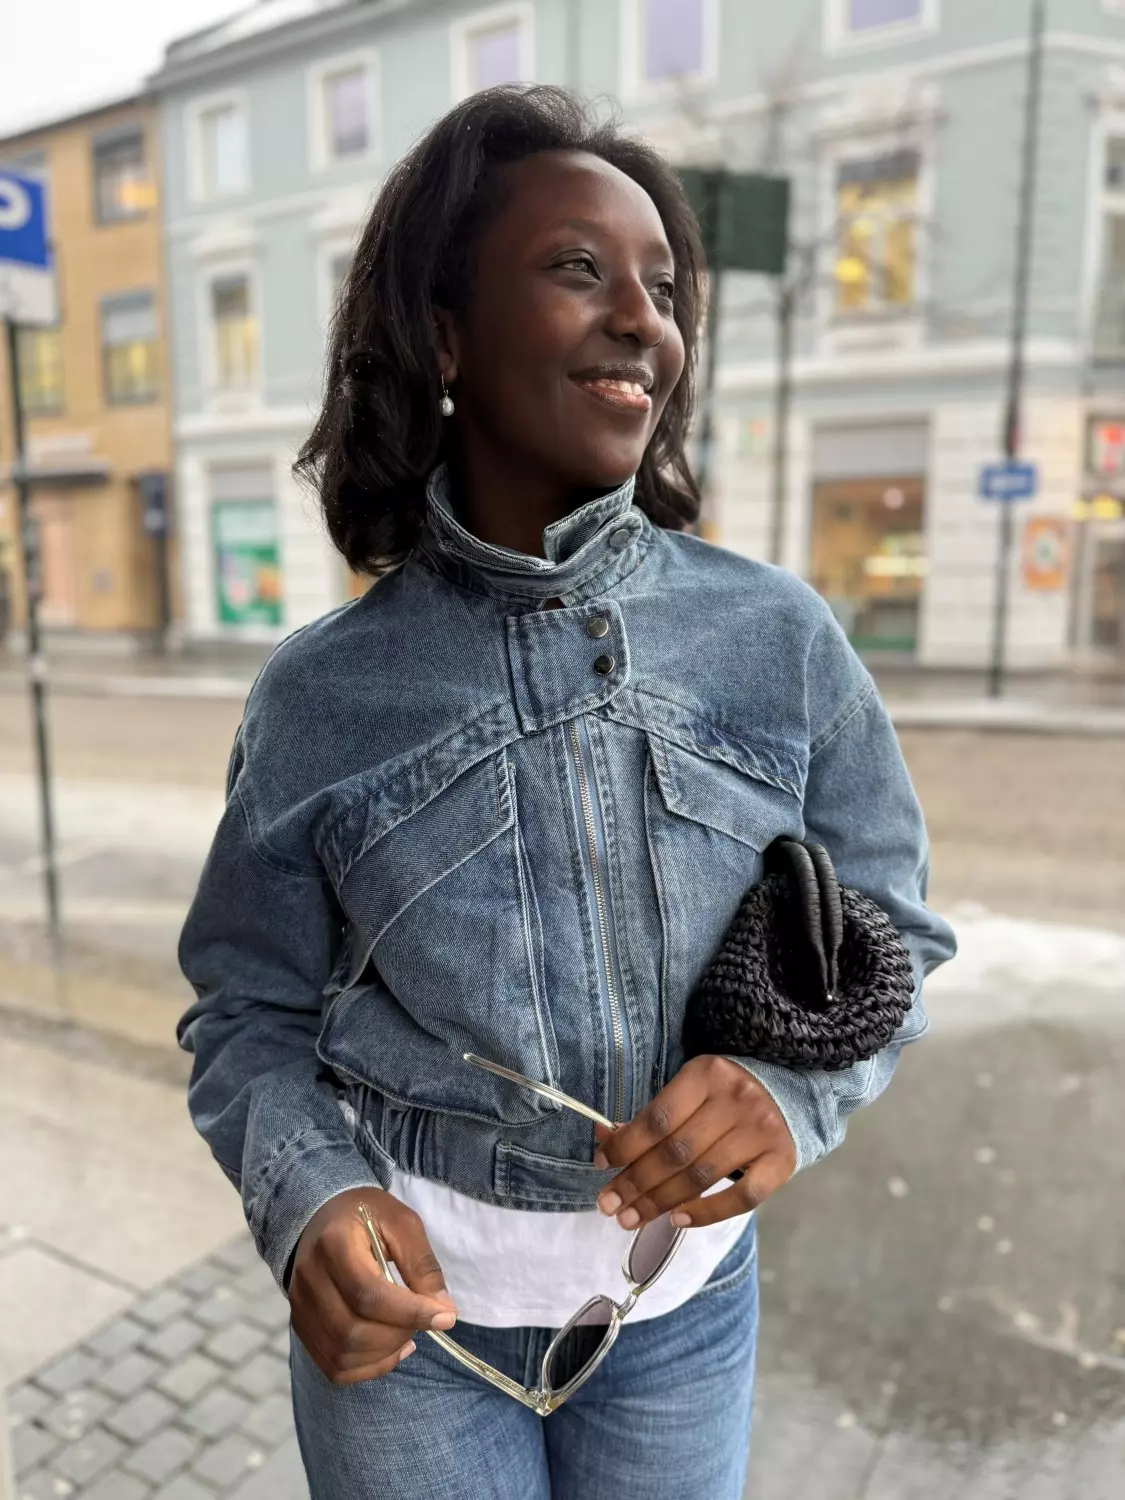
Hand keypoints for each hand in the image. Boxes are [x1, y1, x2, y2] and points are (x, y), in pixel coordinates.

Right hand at [288, 1187, 457, 1384]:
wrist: (321, 1217)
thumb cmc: (366, 1216)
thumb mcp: (402, 1223)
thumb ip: (422, 1264)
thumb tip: (444, 1312)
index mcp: (334, 1244)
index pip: (368, 1294)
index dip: (409, 1313)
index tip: (445, 1317)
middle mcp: (309, 1279)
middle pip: (353, 1331)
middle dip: (399, 1334)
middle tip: (425, 1319)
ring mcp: (300, 1307)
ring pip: (343, 1354)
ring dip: (385, 1354)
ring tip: (408, 1333)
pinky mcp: (301, 1327)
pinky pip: (334, 1366)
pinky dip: (368, 1367)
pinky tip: (390, 1348)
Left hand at [592, 1055, 796, 1229]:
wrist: (786, 1093)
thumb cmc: (723, 1096)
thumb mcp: (688, 1092)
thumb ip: (650, 1118)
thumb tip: (604, 1141)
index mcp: (706, 1074)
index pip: (658, 1118)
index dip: (625, 1145)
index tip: (601, 1166)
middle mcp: (736, 1099)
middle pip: (676, 1151)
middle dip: (636, 1182)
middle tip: (608, 1206)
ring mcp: (761, 1131)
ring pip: (702, 1175)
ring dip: (660, 1202)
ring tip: (631, 1218)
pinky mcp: (782, 1160)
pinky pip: (742, 1197)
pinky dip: (707, 1213)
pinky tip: (677, 1220)